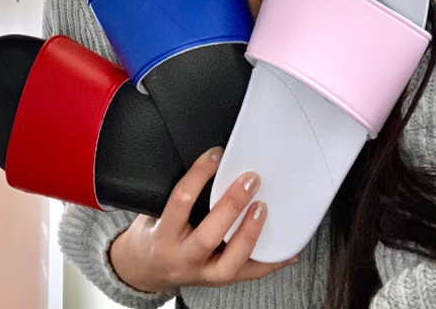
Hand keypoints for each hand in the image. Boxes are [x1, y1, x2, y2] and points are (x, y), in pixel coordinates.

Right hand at [109, 147, 297, 292]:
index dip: (199, 174)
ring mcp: (202, 274)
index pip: (181, 199)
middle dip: (232, 206)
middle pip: (209, 235)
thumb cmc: (156, 233)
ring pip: (230, 263)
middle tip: (251, 180)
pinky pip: (249, 275)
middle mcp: (183, 257)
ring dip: (250, 235)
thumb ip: (181, 192)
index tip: (217, 153)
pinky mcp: (219, 282)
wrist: (148, 270)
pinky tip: (287, 249)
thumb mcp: (158, 210)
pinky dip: (271, 262)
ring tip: (263, 209)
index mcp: (164, 234)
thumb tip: (215, 159)